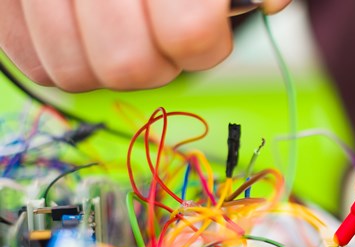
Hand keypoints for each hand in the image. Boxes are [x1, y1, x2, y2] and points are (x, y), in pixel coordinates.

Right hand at [0, 0, 290, 91]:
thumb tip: (272, 5)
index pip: (190, 33)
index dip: (203, 44)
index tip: (203, 30)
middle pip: (131, 66)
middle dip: (158, 64)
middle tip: (160, 35)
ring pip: (78, 74)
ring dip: (110, 67)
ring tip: (122, 32)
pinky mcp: (4, 3)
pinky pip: (37, 66)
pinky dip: (67, 60)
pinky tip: (83, 31)